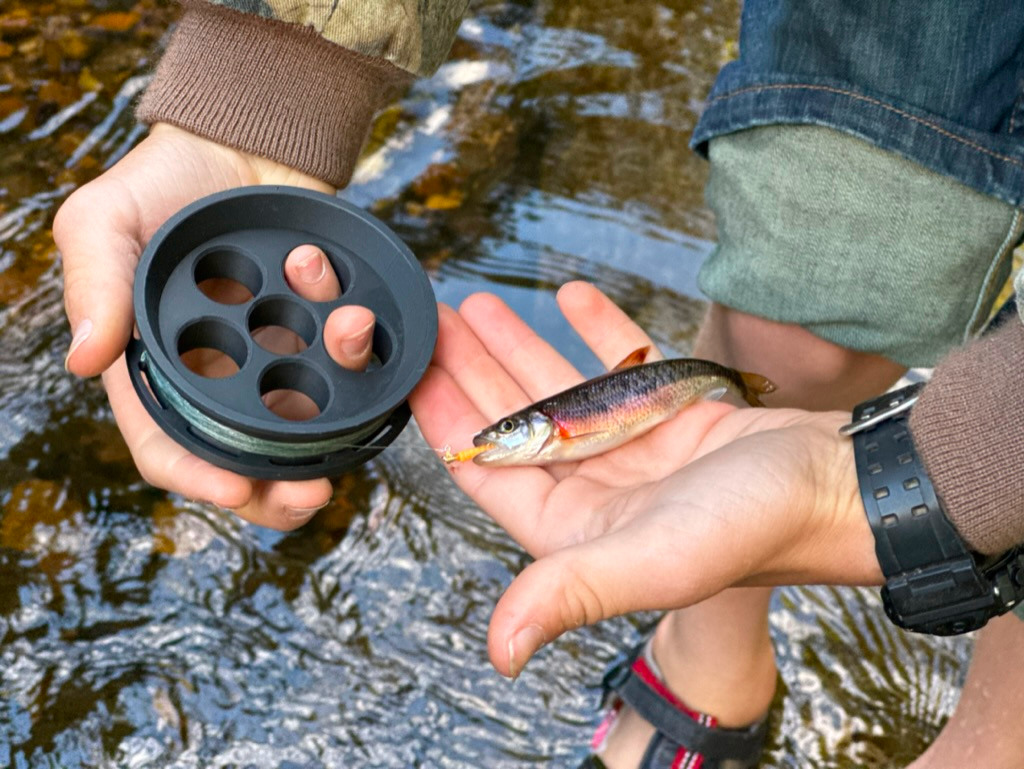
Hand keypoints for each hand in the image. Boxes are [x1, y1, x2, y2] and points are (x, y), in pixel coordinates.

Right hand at [56, 124, 375, 528]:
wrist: (238, 141)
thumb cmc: (161, 182)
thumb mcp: (104, 220)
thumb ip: (95, 284)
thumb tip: (83, 362)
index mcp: (157, 370)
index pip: (170, 447)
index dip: (199, 478)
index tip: (238, 489)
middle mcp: (220, 377)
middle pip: (248, 461)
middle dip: (281, 486)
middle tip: (318, 493)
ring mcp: (276, 358)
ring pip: (310, 420)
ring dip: (338, 394)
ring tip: (349, 329)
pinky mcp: (319, 332)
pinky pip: (348, 360)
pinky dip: (354, 336)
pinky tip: (341, 292)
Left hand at [409, 281, 881, 676]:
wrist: (839, 485)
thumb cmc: (751, 529)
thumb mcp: (651, 560)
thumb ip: (570, 592)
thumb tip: (497, 653)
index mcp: (575, 529)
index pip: (488, 470)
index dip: (444, 422)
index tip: (408, 373)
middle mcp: (596, 489)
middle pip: (513, 421)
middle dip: (471, 370)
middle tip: (433, 320)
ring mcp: (633, 448)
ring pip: (558, 387)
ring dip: (518, 345)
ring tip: (479, 304)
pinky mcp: (671, 414)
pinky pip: (620, 364)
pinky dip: (594, 331)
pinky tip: (568, 296)